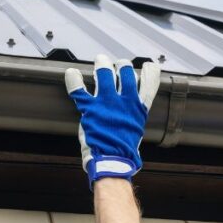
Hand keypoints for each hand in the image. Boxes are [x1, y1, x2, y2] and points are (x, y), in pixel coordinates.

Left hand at [65, 54, 159, 187]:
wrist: (113, 161)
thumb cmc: (124, 151)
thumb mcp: (136, 131)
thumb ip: (133, 117)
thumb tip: (133, 112)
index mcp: (138, 109)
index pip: (148, 84)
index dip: (150, 72)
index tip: (149, 66)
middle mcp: (124, 102)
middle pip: (126, 72)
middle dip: (122, 65)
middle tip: (117, 64)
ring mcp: (107, 103)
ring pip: (105, 74)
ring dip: (102, 65)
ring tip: (101, 61)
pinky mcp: (90, 109)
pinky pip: (79, 90)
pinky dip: (74, 80)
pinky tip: (71, 73)